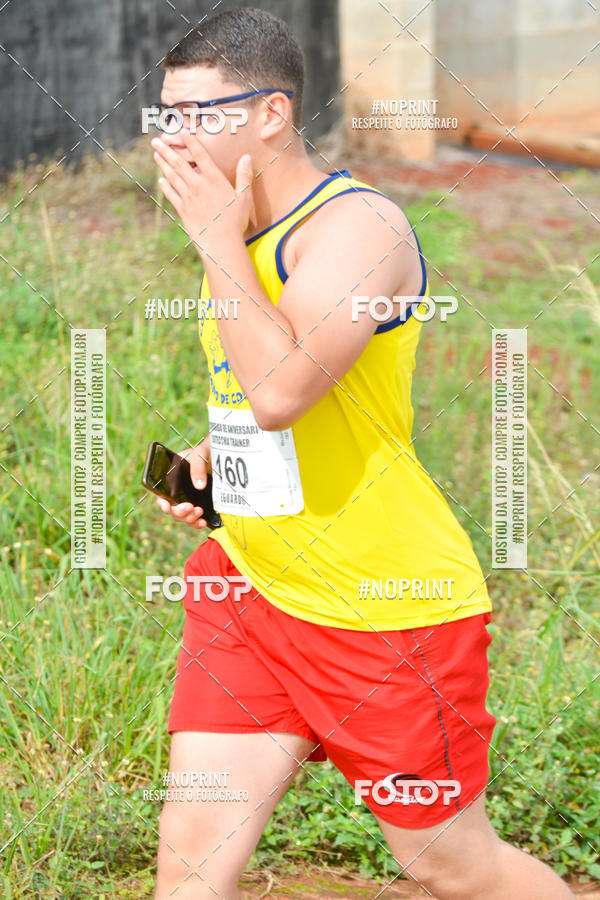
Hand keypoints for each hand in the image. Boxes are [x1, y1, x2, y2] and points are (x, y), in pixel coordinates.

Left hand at [152, 134, 255, 258]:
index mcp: (214, 179)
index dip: (189, 140)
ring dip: (163, 164)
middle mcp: (198, 185)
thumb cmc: (235, 222)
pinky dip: (165, 186)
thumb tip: (246, 157)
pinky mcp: (182, 210)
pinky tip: (161, 180)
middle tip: (155, 140)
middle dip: (166, 150)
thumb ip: (244, 176)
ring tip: (156, 154)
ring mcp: (188, 198)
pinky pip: (171, 194)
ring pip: (172, 176)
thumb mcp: (244, 198)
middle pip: (179, 163)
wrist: (221, 244)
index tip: (181, 130)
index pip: (200, 154)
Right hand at [155, 438, 211, 529]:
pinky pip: (194, 519)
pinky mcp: (199, 506)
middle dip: (180, 512)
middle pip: (172, 510)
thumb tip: (199, 486)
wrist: (218, 457)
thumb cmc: (203, 454)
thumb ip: (197, 469)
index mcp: (170, 481)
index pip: (161, 496)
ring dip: (189, 518)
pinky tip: (203, 522)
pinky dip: (197, 523)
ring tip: (200, 512)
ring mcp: (188, 501)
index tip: (168, 507)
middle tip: (190, 507)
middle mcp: (177, 494)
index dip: (162, 504)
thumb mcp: (199, 456)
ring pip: (183, 517)